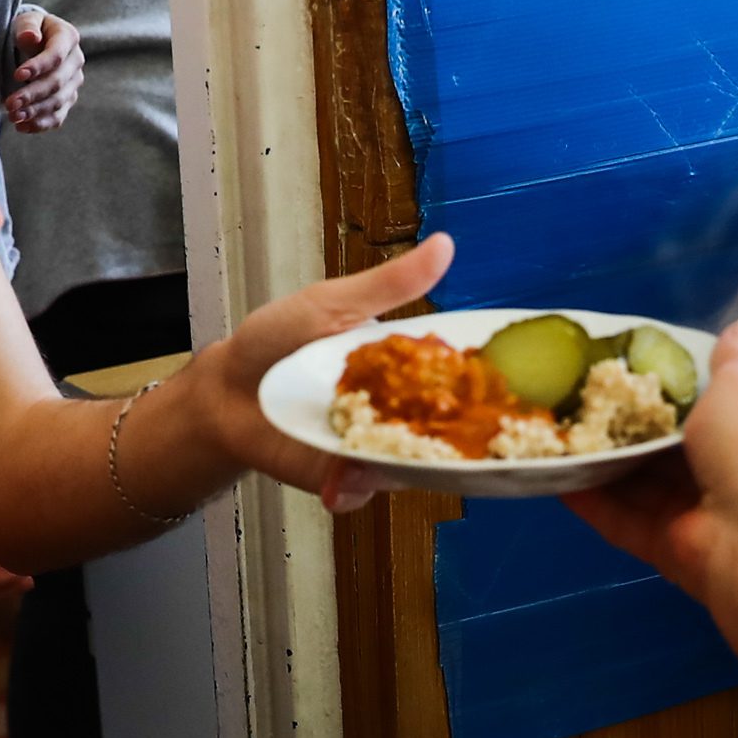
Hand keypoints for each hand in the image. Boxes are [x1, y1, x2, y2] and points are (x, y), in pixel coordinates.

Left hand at [6, 5, 85, 131]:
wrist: (35, 42)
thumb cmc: (28, 29)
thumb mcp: (26, 20)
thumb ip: (27, 27)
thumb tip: (31, 37)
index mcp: (68, 37)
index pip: (56, 56)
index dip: (38, 67)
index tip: (16, 75)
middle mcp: (76, 61)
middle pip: (56, 83)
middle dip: (32, 95)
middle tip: (9, 104)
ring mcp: (73, 83)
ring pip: (58, 102)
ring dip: (35, 112)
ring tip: (13, 116)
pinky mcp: (67, 100)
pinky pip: (58, 117)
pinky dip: (40, 124)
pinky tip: (22, 127)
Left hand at [174, 232, 463, 507]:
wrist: (224, 389)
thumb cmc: (278, 340)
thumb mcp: (334, 303)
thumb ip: (389, 285)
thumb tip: (444, 246)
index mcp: (406, 367)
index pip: (460, 377)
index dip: (489, 383)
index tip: (513, 384)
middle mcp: (398, 414)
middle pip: (448, 433)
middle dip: (465, 441)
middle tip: (471, 438)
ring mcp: (371, 449)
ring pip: (408, 468)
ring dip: (405, 467)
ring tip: (391, 457)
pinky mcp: (339, 478)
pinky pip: (360, 490)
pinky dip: (354, 488)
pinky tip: (345, 479)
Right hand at [564, 319, 737, 597]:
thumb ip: (735, 356)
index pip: (719, 397)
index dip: (677, 382)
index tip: (632, 363)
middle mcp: (733, 467)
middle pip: (670, 439)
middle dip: (627, 420)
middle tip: (577, 393)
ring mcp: (698, 510)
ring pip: (640, 479)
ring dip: (600, 458)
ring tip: (553, 430)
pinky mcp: (666, 545)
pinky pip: (620, 516)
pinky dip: (589, 499)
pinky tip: (552, 477)